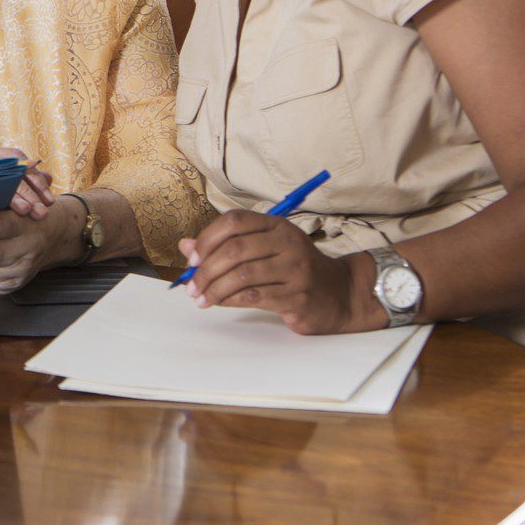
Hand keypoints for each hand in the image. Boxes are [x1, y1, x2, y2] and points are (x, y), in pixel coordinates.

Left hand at [179, 211, 376, 334]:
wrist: (338, 294)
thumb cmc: (292, 269)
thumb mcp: (263, 249)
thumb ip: (225, 246)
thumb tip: (186, 247)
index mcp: (276, 225)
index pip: (234, 221)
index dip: (207, 238)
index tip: (192, 258)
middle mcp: (288, 243)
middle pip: (235, 249)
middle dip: (206, 269)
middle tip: (191, 286)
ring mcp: (295, 269)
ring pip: (242, 275)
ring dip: (214, 289)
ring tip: (201, 299)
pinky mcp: (298, 296)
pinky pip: (254, 297)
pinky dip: (230, 300)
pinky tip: (220, 303)